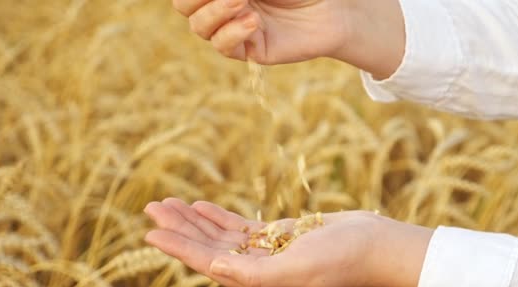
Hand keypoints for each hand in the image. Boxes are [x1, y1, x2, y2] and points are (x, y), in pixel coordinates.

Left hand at [143, 198, 431, 286]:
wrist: (375, 245)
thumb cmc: (342, 258)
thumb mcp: (298, 268)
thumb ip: (254, 273)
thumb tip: (214, 269)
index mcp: (258, 282)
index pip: (208, 263)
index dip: (178, 248)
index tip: (150, 233)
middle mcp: (258, 270)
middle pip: (208, 248)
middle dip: (179, 229)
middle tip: (151, 208)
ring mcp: (267, 252)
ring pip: (220, 236)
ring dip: (194, 220)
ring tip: (168, 204)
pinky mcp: (278, 236)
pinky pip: (240, 227)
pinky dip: (219, 216)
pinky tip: (201, 206)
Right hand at [171, 0, 404, 77]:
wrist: (333, 9)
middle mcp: (222, 6)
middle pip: (184, 6)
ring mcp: (233, 29)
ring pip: (200, 27)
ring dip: (215, 11)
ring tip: (242, 1)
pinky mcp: (249, 51)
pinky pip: (224, 47)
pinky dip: (231, 33)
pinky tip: (252, 21)